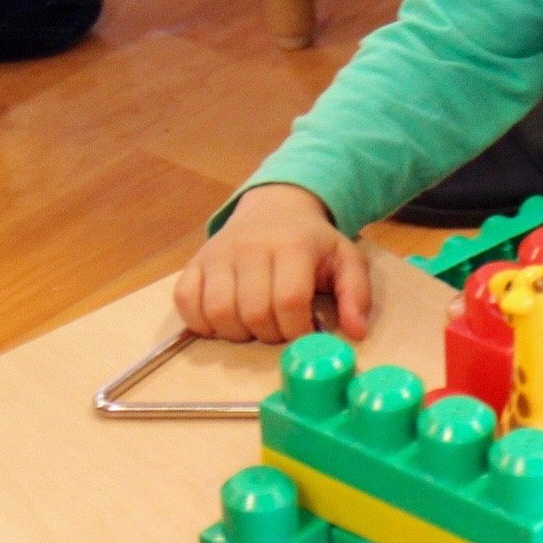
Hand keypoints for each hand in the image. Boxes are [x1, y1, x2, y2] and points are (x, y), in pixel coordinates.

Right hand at [174, 182, 370, 342]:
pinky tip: (225, 320)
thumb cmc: (312, 242)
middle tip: (280, 329)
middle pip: (253, 312)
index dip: (297, 329)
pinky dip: (201, 322)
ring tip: (255, 325)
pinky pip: (185, 302)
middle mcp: (251, 247)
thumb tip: (356, 333)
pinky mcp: (194, 262)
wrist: (275, 208)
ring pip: (218, 312)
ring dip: (237, 333)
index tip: (304, 333)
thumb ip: (357, 294)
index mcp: (292, 246)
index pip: (289, 301)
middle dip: (269, 334)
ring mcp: (218, 253)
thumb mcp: (346, 259)